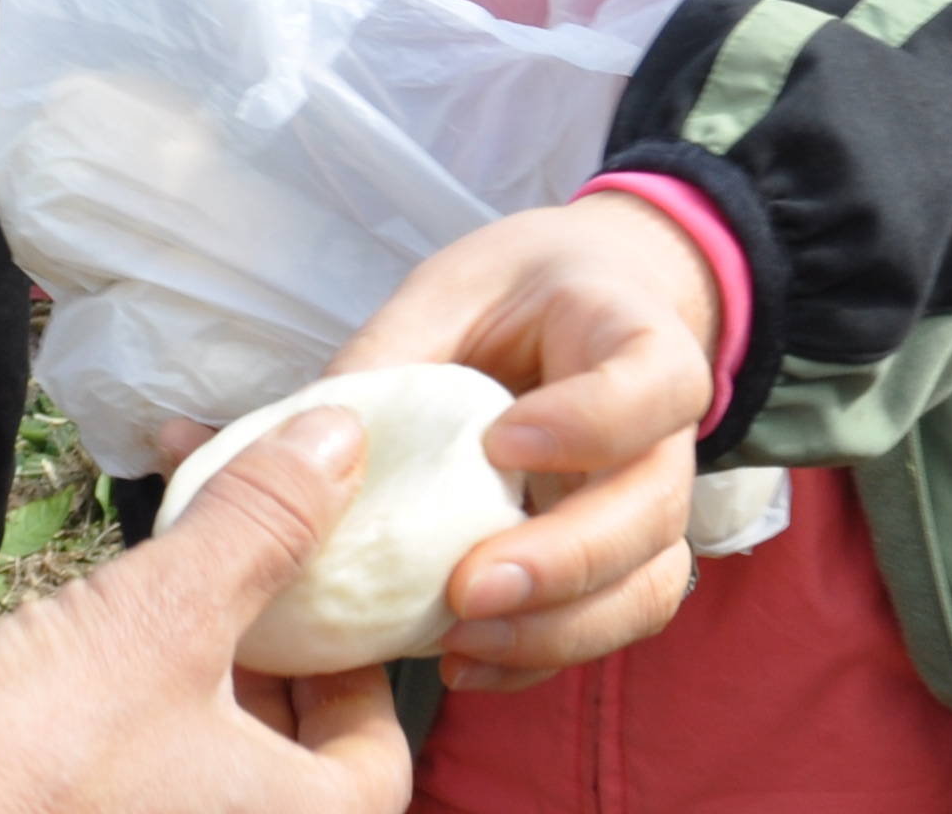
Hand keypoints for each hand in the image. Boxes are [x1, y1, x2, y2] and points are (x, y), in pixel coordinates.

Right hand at [0, 406, 409, 813]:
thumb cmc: (25, 763)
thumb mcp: (160, 620)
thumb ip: (262, 525)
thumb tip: (341, 438)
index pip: (377, 747)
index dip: (348, 649)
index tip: (305, 576)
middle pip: (295, 753)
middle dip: (264, 646)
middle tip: (227, 557)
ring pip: (216, 764)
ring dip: (199, 671)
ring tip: (153, 580)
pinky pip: (149, 783)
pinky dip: (143, 716)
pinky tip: (90, 648)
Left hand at [323, 197, 714, 692]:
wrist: (589, 305)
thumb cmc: (519, 294)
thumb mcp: (453, 290)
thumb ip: (391, 353)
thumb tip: (289, 439)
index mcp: (636, 338)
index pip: (654, 383)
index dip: (590, 422)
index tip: (501, 441)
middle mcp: (662, 434)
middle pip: (654, 508)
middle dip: (566, 559)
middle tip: (469, 586)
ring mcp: (649, 506)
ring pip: (647, 587)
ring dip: (558, 628)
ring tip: (460, 640)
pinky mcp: (620, 564)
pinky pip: (608, 627)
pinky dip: (540, 658)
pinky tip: (462, 661)